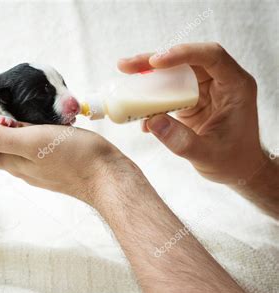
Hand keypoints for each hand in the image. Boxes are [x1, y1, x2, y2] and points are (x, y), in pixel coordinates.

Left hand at [0, 119, 140, 205]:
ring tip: (20, 104)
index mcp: (12, 162)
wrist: (109, 175)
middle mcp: (23, 166)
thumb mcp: (30, 141)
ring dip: (17, 126)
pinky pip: (39, 143)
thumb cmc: (72, 158)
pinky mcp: (57, 159)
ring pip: (20, 143)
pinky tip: (43, 119)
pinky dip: (36, 130)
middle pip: (1, 144)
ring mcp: (41, 165)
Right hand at [118, 42, 266, 184]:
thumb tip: (152, 122)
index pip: (211, 56)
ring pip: (174, 72)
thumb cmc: (232, 161)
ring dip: (148, 75)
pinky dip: (151, 97)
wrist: (237, 169)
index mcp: (235, 86)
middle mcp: (220, 82)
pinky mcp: (191, 99)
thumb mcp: (207, 154)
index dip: (183, 54)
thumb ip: (181, 141)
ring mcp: (204, 89)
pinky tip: (139, 113)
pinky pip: (168, 91)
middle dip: (154, 61)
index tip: (156, 62)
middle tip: (126, 66)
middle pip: (186, 60)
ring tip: (125, 77)